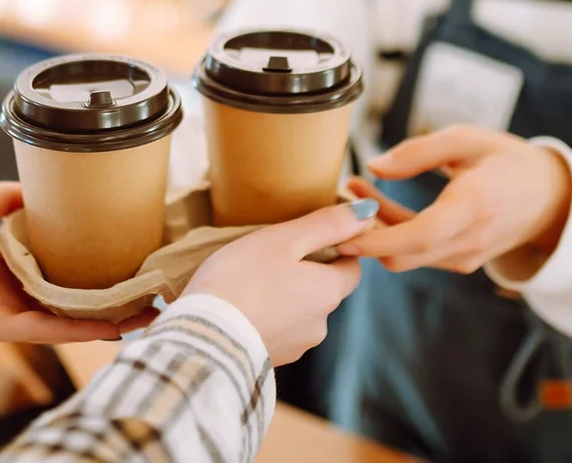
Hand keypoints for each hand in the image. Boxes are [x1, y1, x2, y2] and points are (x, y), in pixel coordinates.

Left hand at [0, 183, 140, 344]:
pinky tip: (111, 326)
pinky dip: (77, 328)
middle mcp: (4, 282)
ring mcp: (2, 306)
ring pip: (63, 313)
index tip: (120, 246)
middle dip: (104, 290)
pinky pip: (43, 329)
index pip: (51, 256)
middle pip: (65, 289)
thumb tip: (39, 186)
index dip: (84, 255)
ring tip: (147, 310)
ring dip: (104, 315)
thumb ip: (1, 197)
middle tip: (149, 282)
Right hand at [184, 200, 375, 365]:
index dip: (335, 249)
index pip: (351, 268)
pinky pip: (277, 331)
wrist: (204, 338)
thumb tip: (368, 211)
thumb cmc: (242, 279)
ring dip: (284, 297)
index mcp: (329, 292)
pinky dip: (266, 317)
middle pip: (324, 290)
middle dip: (304, 273)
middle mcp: (321, 324)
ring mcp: (296, 346)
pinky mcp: (271, 360)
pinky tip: (241, 308)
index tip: (306, 238)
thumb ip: (326, 225)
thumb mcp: (284, 240)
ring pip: (299, 312)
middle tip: (270, 256)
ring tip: (249, 283)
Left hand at [337, 126, 571, 279]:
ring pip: (407, 257)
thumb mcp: (466, 139)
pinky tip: (381, 207)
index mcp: (475, 205)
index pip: (419, 235)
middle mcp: (470, 240)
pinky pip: (419, 255)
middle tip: (343, 193)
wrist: (550, 197)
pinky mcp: (461, 262)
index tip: (342, 228)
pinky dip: (395, 237)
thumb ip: (419, 152)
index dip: (376, 238)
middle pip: (403, 255)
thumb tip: (375, 167)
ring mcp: (467, 257)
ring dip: (376, 231)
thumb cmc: (506, 161)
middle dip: (365, 232)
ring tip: (357, 190)